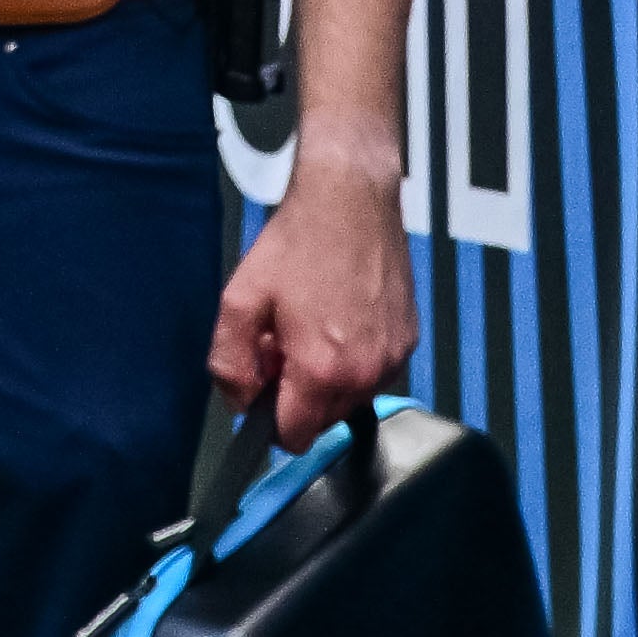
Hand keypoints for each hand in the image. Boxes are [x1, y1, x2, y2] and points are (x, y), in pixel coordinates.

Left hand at [209, 137, 414, 446]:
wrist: (350, 199)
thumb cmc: (299, 242)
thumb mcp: (240, 299)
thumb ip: (229, 361)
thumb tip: (239, 399)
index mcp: (321, 369)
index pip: (295, 438)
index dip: (270, 419)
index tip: (264, 391)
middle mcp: (365, 373)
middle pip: (322, 421)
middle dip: (297, 394)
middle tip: (283, 345)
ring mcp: (392, 358)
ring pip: (349, 399)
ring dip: (327, 378)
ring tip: (312, 326)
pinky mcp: (408, 342)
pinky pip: (374, 374)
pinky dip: (354, 360)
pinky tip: (339, 318)